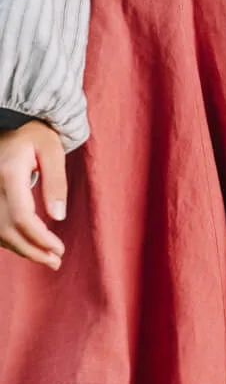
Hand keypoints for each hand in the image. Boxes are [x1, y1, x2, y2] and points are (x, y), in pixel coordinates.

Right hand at [0, 121, 67, 268]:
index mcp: (9, 173)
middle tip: (56, 261)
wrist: (9, 122)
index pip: (22, 217)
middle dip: (32, 250)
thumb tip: (58, 217)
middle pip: (8, 230)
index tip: (59, 250)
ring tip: (47, 258)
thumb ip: (56, 182)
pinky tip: (28, 245)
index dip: (40, 239)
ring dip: (21, 249)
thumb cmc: (35, 134)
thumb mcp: (52, 150)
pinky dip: (9, 239)